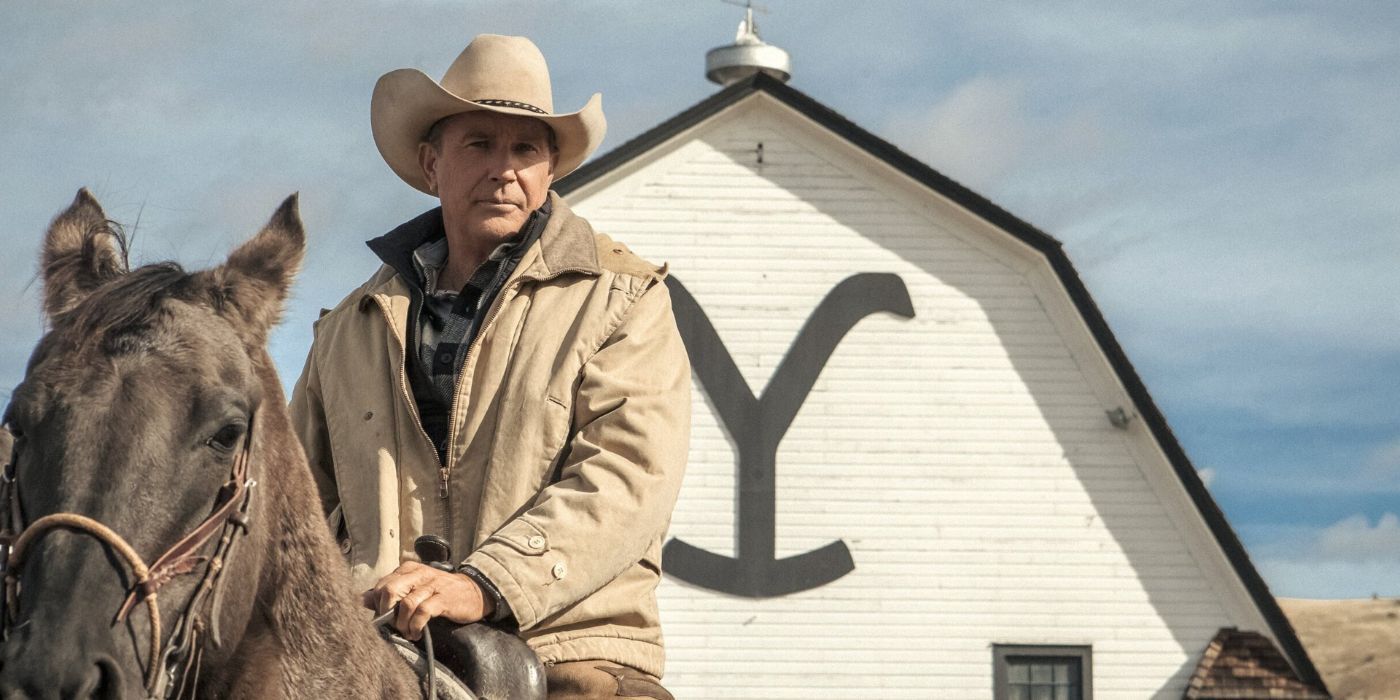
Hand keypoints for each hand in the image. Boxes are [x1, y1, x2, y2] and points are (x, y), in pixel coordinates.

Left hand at [361, 561, 487, 640]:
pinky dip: (416, 625)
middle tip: (393, 626)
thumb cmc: (440, 592)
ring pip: (405, 603)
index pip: (381, 585)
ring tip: (407, 632)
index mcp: (408, 569)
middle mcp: (418, 574)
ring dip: (402, 624)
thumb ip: (390, 593)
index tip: (385, 619)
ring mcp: (431, 585)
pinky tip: (417, 632)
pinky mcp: (443, 598)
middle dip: (387, 613)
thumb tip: (363, 600)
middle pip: (389, 590)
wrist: (474, 592)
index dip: (378, 606)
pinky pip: (422, 611)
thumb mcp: (414, 588)